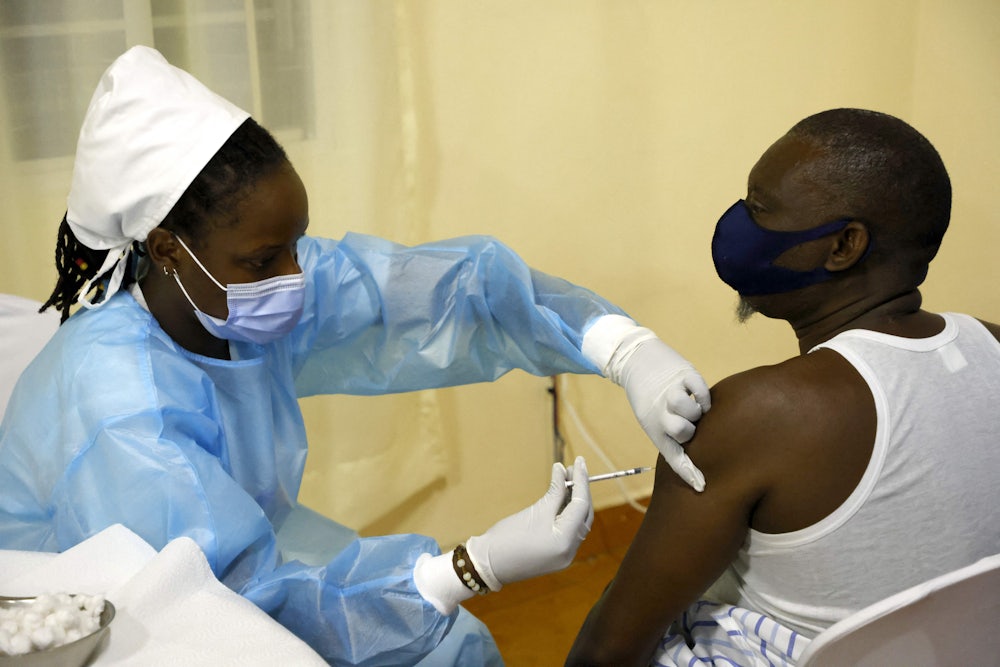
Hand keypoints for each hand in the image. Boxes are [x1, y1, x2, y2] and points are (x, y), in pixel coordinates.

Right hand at [466, 457, 592, 590]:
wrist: (487, 564)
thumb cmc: (507, 538)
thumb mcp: (535, 510)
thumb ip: (555, 490)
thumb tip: (562, 470)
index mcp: (565, 541)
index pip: (581, 505)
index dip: (581, 481)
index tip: (580, 461)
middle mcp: (570, 551)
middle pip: (583, 515)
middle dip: (580, 490)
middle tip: (573, 468)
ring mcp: (564, 556)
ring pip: (577, 522)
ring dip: (574, 501)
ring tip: (567, 479)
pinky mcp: (556, 555)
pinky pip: (568, 530)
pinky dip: (567, 513)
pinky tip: (562, 496)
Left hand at [614, 333, 710, 490]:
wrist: (635, 359)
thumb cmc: (647, 395)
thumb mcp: (651, 417)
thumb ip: (669, 433)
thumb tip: (695, 450)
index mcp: (653, 426)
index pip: (672, 455)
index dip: (687, 472)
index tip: (701, 486)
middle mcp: (661, 411)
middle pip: (682, 432)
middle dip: (690, 431)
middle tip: (691, 423)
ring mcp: (671, 392)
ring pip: (688, 409)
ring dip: (696, 411)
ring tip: (696, 407)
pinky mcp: (683, 374)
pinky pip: (700, 390)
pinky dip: (704, 396)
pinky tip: (701, 397)